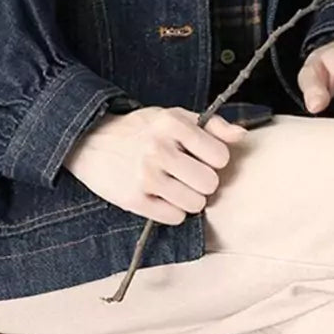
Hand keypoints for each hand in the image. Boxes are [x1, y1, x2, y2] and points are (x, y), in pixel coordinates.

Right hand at [62, 105, 247, 224]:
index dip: (214, 159)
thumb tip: (242, 136)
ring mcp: (145, 175)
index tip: (202, 156)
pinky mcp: (133, 199)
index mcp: (172, 123)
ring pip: (195, 204)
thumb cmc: (142, 129)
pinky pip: (175, 217)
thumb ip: (211, 125)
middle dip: (203, 182)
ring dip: (190, 198)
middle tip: (188, 174)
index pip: (220, 155)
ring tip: (175, 185)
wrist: (91, 141)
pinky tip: (161, 196)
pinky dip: (173, 210)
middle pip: (210, 183)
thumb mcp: (175, 116)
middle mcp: (159, 148)